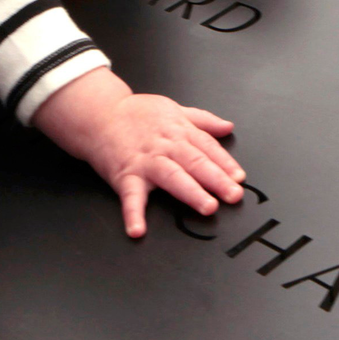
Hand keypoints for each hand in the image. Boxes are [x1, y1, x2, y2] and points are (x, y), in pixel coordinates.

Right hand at [32, 67, 244, 237]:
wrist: (99, 115)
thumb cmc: (137, 114)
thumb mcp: (173, 109)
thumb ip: (202, 120)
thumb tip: (227, 127)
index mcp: (179, 132)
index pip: (207, 148)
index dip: (225, 163)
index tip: (239, 178)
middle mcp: (166, 147)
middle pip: (195, 162)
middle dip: (216, 179)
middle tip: (233, 194)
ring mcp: (146, 162)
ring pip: (172, 177)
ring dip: (190, 192)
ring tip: (207, 207)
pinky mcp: (125, 175)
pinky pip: (130, 196)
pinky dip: (133, 214)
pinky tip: (138, 230)